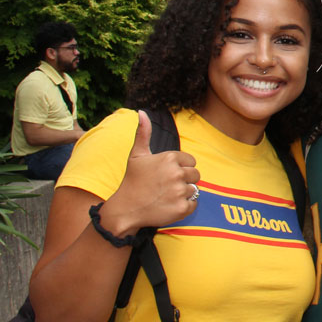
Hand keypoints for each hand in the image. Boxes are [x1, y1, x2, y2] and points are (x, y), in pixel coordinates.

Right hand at [100, 111, 199, 234]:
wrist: (126, 209)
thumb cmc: (132, 180)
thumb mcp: (137, 155)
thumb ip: (143, 133)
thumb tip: (141, 112)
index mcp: (169, 158)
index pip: (191, 161)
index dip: (180, 168)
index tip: (166, 175)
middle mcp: (176, 173)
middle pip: (196, 175)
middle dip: (184, 180)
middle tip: (166, 186)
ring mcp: (180, 191)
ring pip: (194, 190)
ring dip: (183, 194)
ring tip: (166, 196)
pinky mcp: (182, 208)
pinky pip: (194, 204)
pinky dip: (184, 206)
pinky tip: (169, 206)